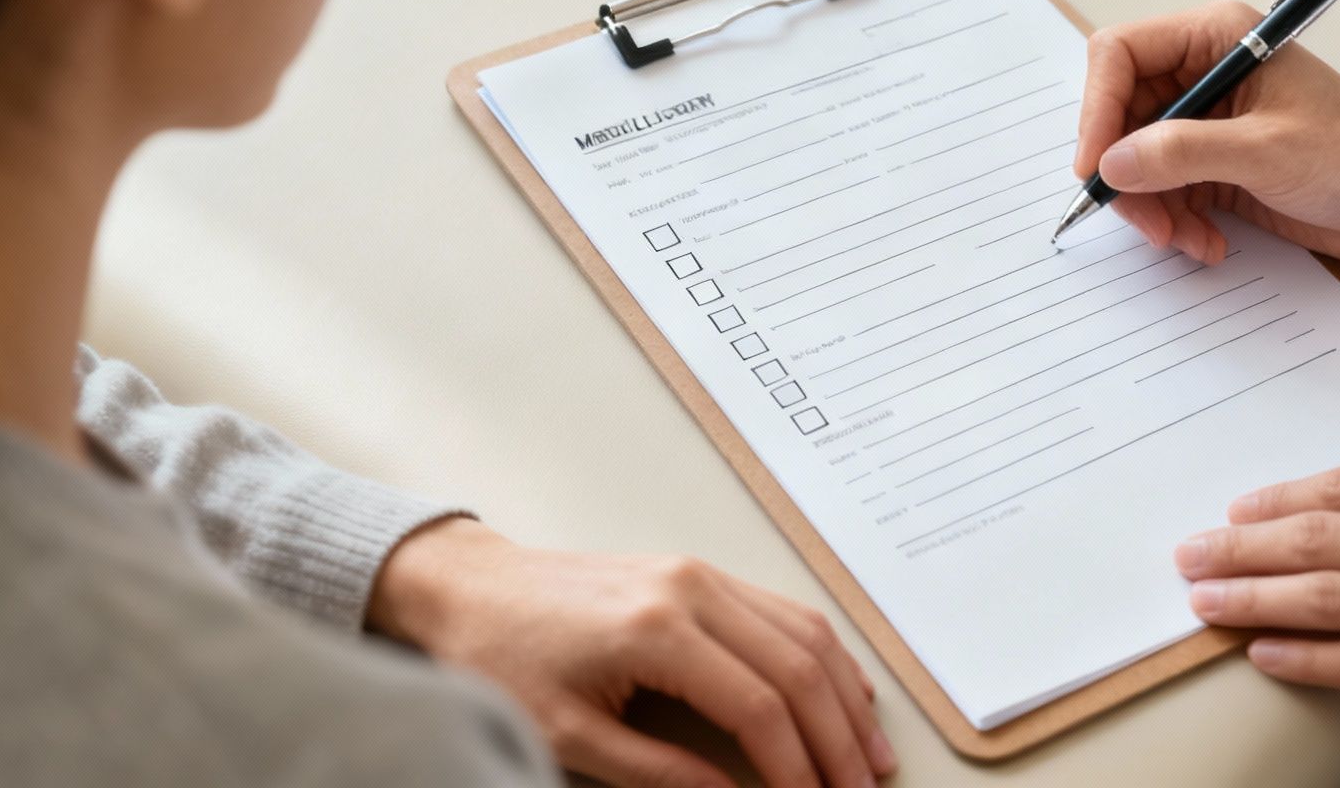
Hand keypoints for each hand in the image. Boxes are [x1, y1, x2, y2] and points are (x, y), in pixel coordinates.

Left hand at [370, 518, 895, 787]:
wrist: (471, 587)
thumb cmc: (503, 657)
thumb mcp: (568, 735)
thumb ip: (658, 773)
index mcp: (657, 629)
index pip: (759, 706)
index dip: (798, 768)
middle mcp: (691, 590)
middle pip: (798, 667)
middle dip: (839, 739)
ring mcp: (700, 573)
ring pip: (804, 632)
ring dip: (845, 697)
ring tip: (868, 756)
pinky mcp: (699, 572)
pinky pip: (783, 611)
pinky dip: (823, 656)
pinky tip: (842, 694)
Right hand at [1075, 1, 1339, 262]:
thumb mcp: (1266, 151)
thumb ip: (1182, 153)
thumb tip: (1112, 163)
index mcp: (1216, 38)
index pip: (1120, 55)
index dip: (1097, 109)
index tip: (1097, 166)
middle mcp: (1204, 72)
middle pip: (1120, 114)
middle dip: (1125, 172)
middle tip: (1143, 219)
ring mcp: (1207, 120)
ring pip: (1135, 160)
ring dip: (1151, 207)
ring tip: (1184, 239)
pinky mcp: (1214, 163)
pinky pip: (1163, 190)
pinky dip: (1174, 221)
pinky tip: (1206, 242)